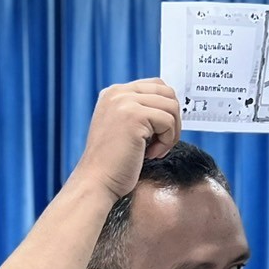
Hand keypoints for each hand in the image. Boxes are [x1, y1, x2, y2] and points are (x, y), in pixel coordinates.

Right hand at [69, 80, 181, 201]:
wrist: (96, 182)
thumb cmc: (112, 164)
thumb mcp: (124, 129)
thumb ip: (141, 111)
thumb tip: (172, 107)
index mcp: (113, 93)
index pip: (156, 86)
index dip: (166, 110)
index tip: (158, 134)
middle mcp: (117, 93)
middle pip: (167, 93)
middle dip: (172, 120)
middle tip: (161, 144)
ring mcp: (124, 102)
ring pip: (171, 107)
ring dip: (170, 133)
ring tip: (154, 150)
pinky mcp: (134, 116)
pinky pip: (168, 122)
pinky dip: (166, 142)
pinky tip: (150, 154)